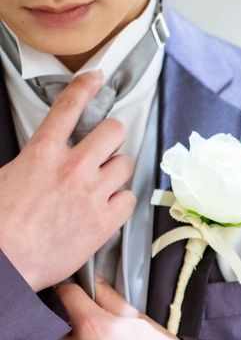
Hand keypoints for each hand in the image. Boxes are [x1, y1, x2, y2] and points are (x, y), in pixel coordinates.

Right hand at [0, 70, 136, 291]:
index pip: (69, 108)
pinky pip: (129, 198)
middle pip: (113, 132)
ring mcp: (93, 193)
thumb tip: (45, 157)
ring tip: (107, 181)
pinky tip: (110, 206)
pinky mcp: (105, 220)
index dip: (86, 88)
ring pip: (126, 164)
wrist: (8, 260)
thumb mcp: (7, 177)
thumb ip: (35, 161)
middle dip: (114, 135)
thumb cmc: (3, 223)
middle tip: (109, 146)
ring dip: (118, 170)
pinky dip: (122, 200)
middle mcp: (73, 167)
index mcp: (43, 153)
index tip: (96, 78)